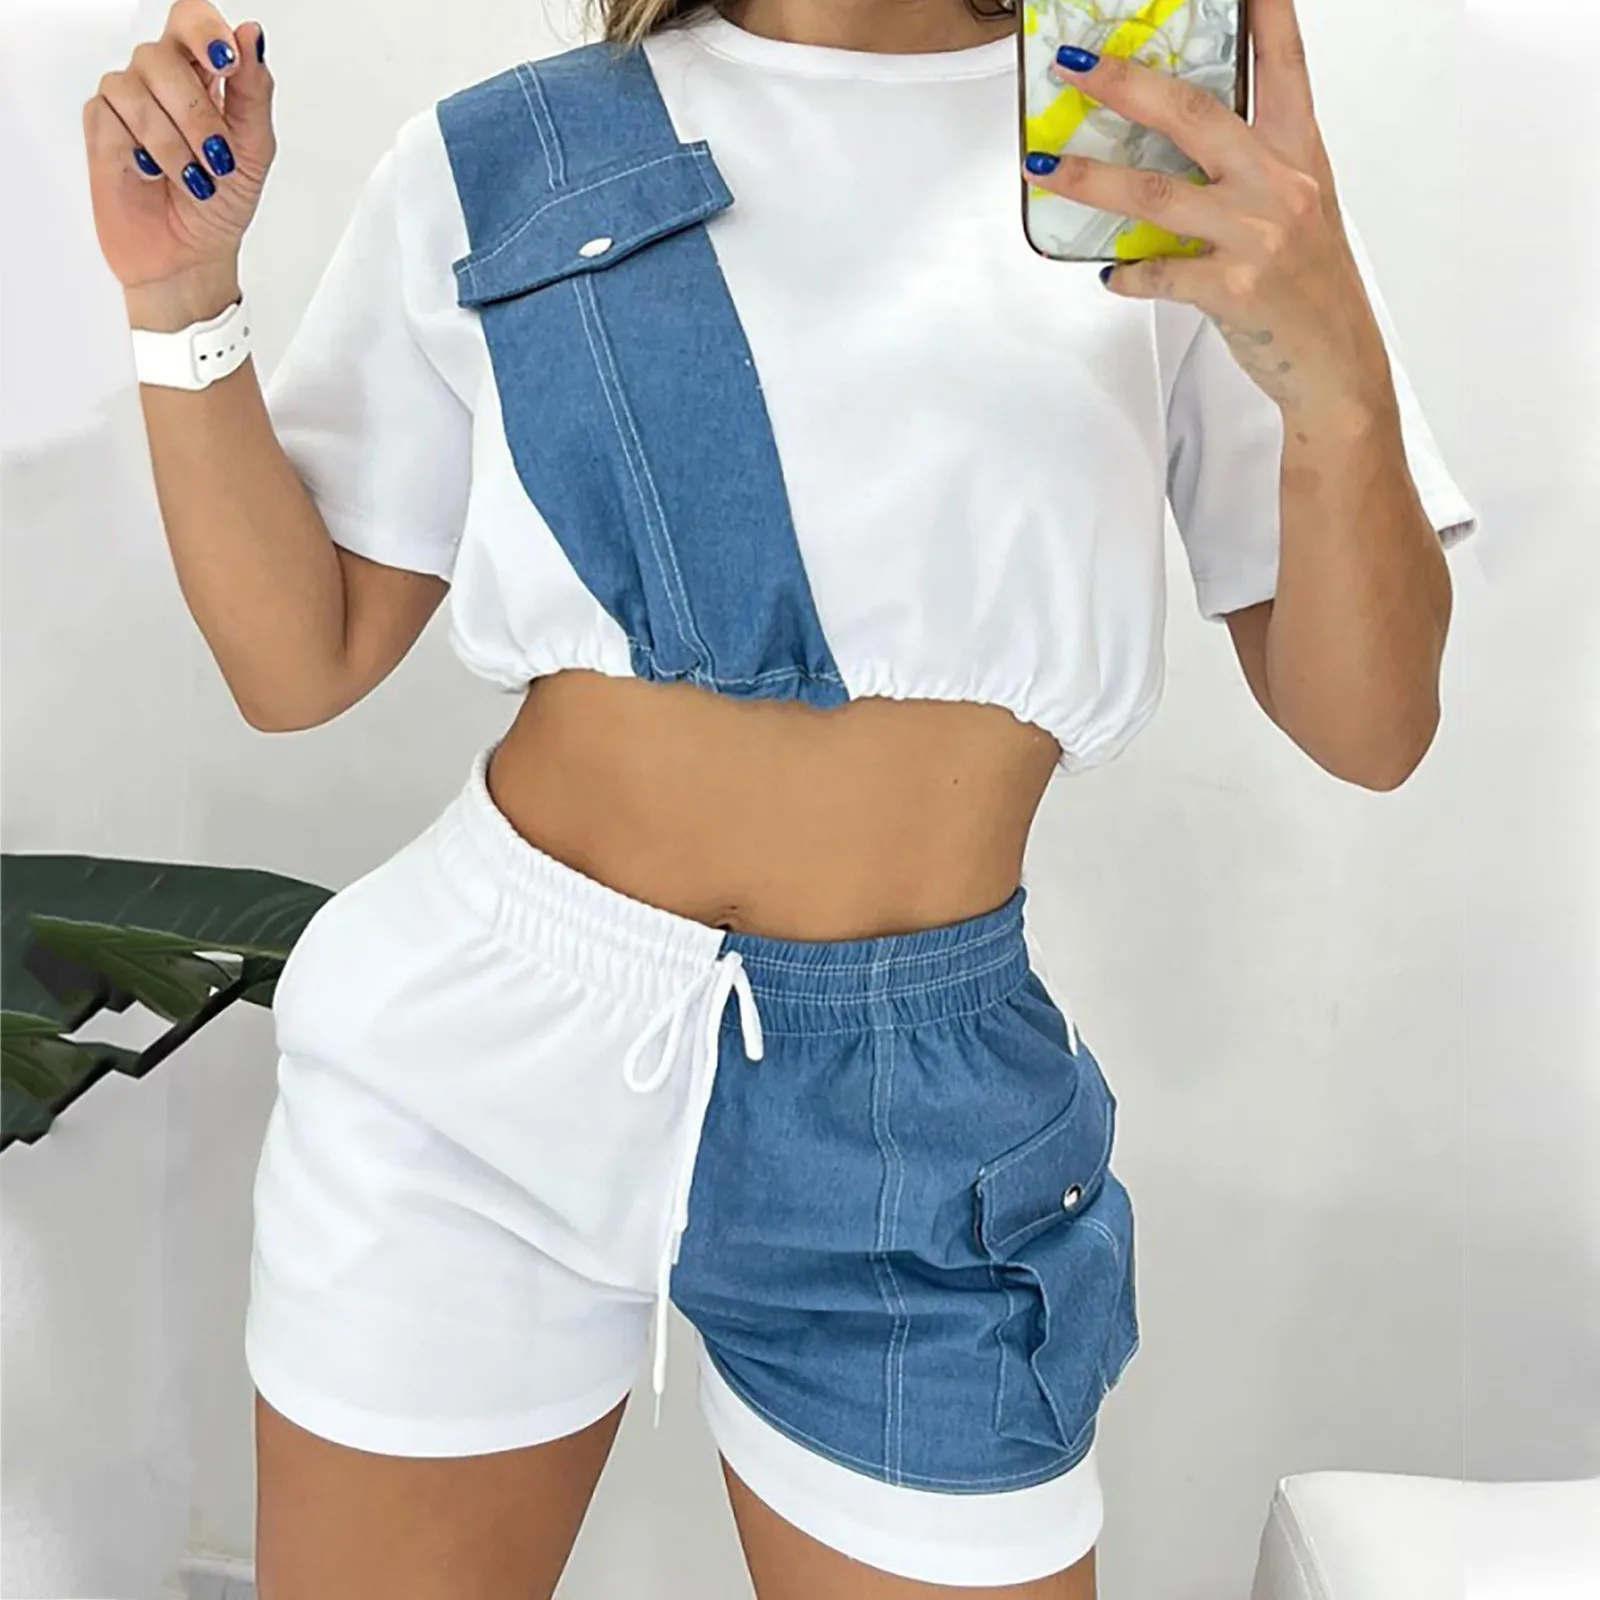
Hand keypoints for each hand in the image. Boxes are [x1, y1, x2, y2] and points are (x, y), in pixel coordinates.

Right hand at [84, 3, 274, 324]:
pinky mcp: (101, 126)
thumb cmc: (224, 200)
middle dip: (198, 115)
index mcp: (200, 72)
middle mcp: (160, 77)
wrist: (194, 254)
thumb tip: (251, 35)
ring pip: (135, 87)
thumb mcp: (256, 149)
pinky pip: (114, 118)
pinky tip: (155, 174)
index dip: (203, 30)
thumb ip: (255, 91)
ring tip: (195, 180)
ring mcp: (127, 98)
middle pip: (163, 55)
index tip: (226, 62)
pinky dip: (145, 152)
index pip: (191, 17)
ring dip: (174, 143)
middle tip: (219, 160)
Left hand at [1022, 0, 1391, 418]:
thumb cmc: (1310, 282)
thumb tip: (1171, 144)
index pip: (1282, 60)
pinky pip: (1162, 273)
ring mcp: (1258, 235)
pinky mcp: (1235, 288)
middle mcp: (1280, 183)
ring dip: (1091, 178)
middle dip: (1124, 84)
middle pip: (1192, 113)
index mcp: (1298, 150)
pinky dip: (1129, 272)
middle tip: (1074, 67)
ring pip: (1157, 192)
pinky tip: (1110, 272)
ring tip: (1044, 168)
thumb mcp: (1295, 205)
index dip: (1262, 10)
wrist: (1336, 361)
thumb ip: (1245, 167)